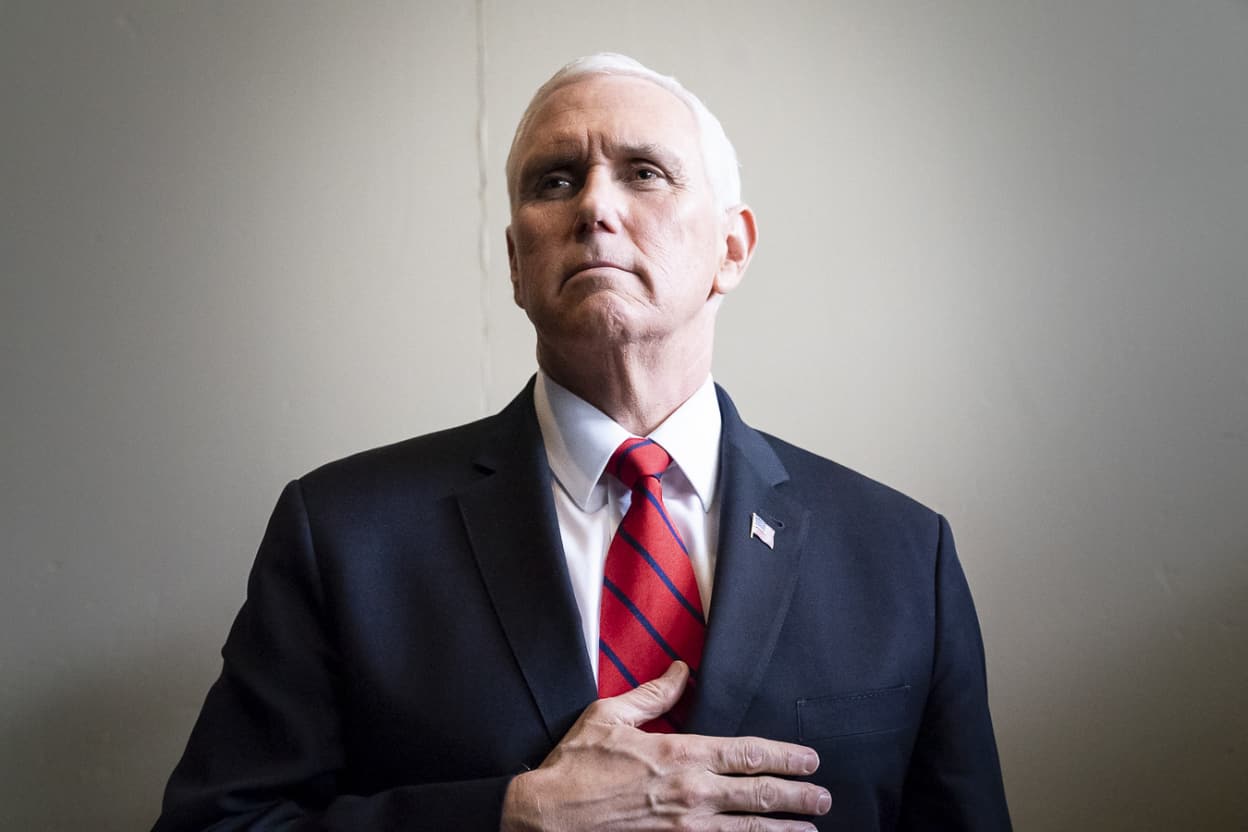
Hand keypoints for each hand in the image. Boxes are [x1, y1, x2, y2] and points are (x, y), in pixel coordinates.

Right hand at [500, 661, 830, 830]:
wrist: (544, 818)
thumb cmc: (574, 766)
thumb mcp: (609, 716)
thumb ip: (653, 695)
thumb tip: (681, 670)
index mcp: (678, 754)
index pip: (746, 753)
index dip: (784, 757)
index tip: (809, 760)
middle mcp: (690, 794)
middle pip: (759, 795)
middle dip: (797, 796)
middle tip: (823, 797)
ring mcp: (683, 830)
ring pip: (747, 831)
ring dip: (784, 831)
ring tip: (810, 831)